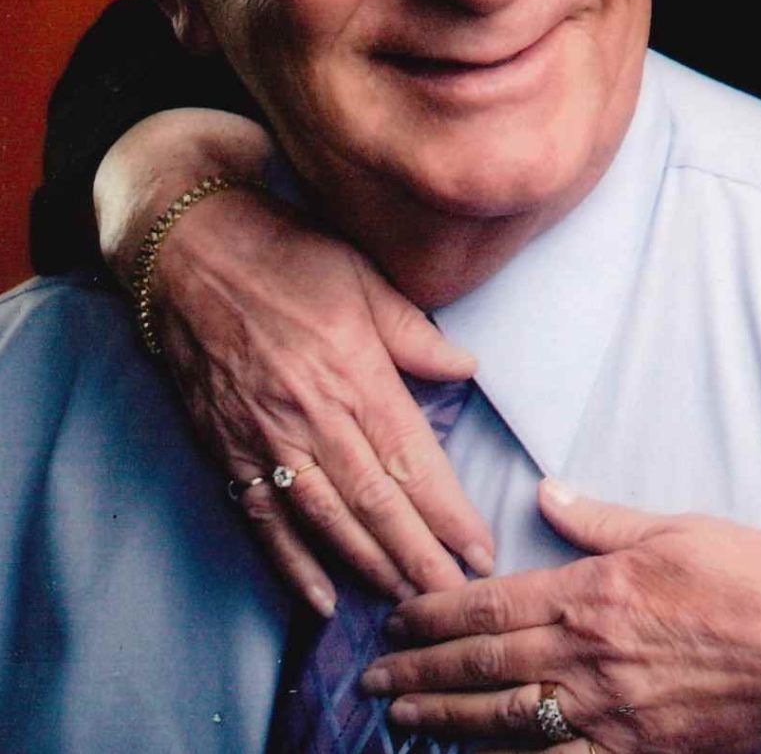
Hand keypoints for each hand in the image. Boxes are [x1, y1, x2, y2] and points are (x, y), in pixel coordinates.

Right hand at [139, 162, 493, 612]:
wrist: (189, 251)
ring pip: (326, 520)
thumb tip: (465, 367)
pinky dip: (291, 563)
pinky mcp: (227, 447)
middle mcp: (313, 415)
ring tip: (407, 601)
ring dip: (368, 566)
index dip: (448, 512)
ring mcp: (266, 437)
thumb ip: (413, 331)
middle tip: (455, 596)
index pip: (412, 459)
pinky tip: (319, 598)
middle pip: (375, 504)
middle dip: (419, 557)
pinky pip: (262, 518)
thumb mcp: (363, 274)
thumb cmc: (285, 254)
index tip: (479, 548)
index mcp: (355, 371)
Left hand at [363, 479, 760, 752]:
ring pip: (507, 724)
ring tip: (403, 723)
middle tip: (372, 683)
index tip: (394, 620)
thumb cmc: (754, 575)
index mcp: (595, 592)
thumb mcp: (674, 526)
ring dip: (447, 723)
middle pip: (485, 668)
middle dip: (422, 674)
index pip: (492, 606)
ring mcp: (611, 715)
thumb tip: (549, 493)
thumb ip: (601, 519)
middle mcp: (590, 658)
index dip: (435, 614)